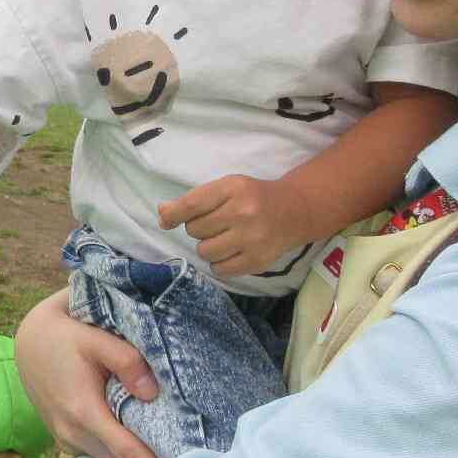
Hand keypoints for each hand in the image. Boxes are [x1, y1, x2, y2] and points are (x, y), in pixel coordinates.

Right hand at [14, 290, 161, 457]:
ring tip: (165, 451)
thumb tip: (152, 392)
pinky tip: (135, 441)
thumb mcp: (95, 337)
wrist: (29, 343)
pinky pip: (95, 454)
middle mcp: (71, 432)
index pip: (126, 450)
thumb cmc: (64, 336)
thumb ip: (126, 360)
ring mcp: (65, 438)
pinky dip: (115, 453)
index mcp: (82, 411)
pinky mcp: (63, 438)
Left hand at [158, 174, 314, 279]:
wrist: (295, 211)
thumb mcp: (226, 188)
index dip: (173, 215)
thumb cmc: (252, 197)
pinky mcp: (257, 260)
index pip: (192, 205)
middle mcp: (242, 213)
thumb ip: (195, 200)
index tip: (165, 221)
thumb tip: (163, 213)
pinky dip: (219, 263)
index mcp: (232, 189)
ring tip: (223, 238)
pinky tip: (231, 252)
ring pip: (204, 251)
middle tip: (216, 224)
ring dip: (208, 247)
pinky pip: (220, 269)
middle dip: (199, 229)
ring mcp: (251, 238)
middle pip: (195, 230)